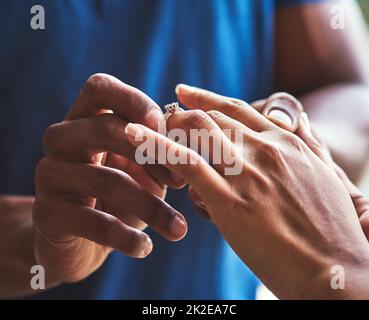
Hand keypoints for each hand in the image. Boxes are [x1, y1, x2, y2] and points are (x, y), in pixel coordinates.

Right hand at [33, 74, 187, 282]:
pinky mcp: (46, 213)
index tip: (168, 133)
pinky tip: (146, 247)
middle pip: (106, 129)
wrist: (81, 237)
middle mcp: (60, 139)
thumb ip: (158, 149)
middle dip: (153, 156)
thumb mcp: (139, 167)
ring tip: (179, 229)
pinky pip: (93, 222)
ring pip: (107, 180)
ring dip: (151, 207)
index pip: (101, 88)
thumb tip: (190, 144)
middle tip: (183, 183)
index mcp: (82, 119)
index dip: (137, 103)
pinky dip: (126, 237)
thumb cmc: (119, 194)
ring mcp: (48, 174)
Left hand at [125, 90, 368, 298]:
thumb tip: (283, 140)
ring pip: (196, 131)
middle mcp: (265, 149)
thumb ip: (304, 154)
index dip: (207, 99)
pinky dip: (156, 145)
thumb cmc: (332, 231)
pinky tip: (134, 136)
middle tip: (159, 119)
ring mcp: (247, 172)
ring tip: (143, 129)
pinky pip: (184, 162)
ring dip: (167, 126)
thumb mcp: (324, 179)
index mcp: (286, 143)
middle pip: (211, 117)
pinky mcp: (229, 201)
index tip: (185, 93)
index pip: (237, 109)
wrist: (339, 270)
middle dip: (180, 114)